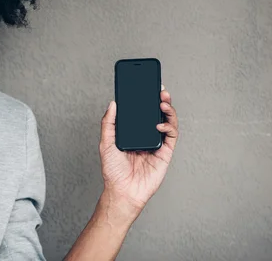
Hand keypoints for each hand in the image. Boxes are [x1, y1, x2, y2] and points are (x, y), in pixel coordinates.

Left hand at [98, 85, 178, 212]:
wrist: (123, 191)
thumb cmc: (113, 171)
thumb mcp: (106, 142)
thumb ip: (109, 123)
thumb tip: (113, 103)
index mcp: (132, 132)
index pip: (141, 112)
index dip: (145, 99)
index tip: (146, 85)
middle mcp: (146, 136)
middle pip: (156, 114)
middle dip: (160, 100)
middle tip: (159, 89)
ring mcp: (156, 144)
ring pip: (167, 122)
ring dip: (168, 110)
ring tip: (162, 101)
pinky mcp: (165, 153)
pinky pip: (172, 136)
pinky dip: (169, 127)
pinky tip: (160, 123)